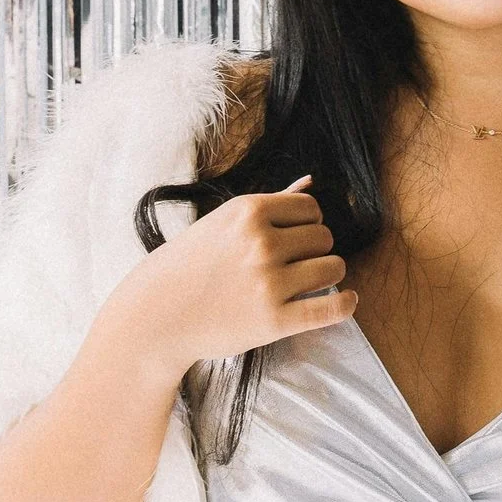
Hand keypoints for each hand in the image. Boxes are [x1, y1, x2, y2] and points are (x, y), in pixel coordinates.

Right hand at [98, 176, 352, 382]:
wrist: (155, 315)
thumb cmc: (188, 266)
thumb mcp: (222, 223)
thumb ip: (270, 204)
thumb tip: (310, 181)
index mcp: (249, 211)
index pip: (311, 209)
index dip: (307, 224)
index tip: (294, 239)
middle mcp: (262, 243)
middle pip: (324, 237)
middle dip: (315, 250)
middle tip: (295, 264)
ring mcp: (269, 282)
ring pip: (333, 268)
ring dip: (327, 275)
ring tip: (308, 282)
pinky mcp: (274, 320)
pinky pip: (330, 308)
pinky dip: (345, 304)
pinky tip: (346, 300)